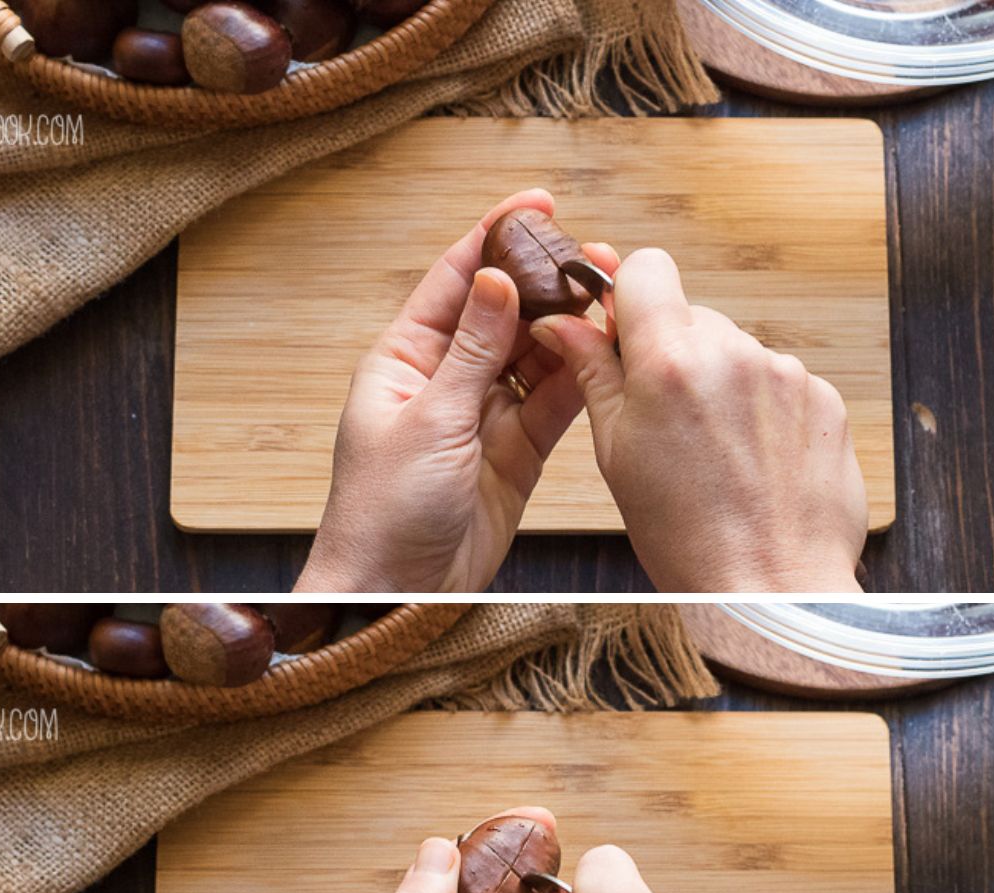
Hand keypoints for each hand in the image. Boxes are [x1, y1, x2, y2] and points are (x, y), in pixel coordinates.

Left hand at [296, 189, 618, 592]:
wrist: (396, 590)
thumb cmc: (383, 511)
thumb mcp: (428, 419)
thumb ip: (471, 350)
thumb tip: (497, 278)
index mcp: (405, 358)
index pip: (455, 277)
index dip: (496, 234)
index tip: (539, 202)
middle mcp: (445, 380)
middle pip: (503, 311)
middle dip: (547, 281)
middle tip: (595, 256)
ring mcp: (482, 416)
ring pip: (534, 356)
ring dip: (569, 329)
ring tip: (610, 300)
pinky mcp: (515, 454)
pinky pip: (551, 405)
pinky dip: (578, 380)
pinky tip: (606, 353)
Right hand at [528, 248, 867, 592]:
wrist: (770, 588)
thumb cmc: (687, 540)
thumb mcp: (617, 456)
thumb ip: (593, 376)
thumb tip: (563, 327)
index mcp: (671, 362)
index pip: (646, 268)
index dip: (631, 298)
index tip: (626, 339)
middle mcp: (733, 353)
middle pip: (693, 317)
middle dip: (675, 356)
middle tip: (669, 426)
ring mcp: (785, 374)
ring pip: (737, 353)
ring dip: (721, 388)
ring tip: (717, 459)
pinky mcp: (823, 398)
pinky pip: (779, 386)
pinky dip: (763, 414)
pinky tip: (754, 466)